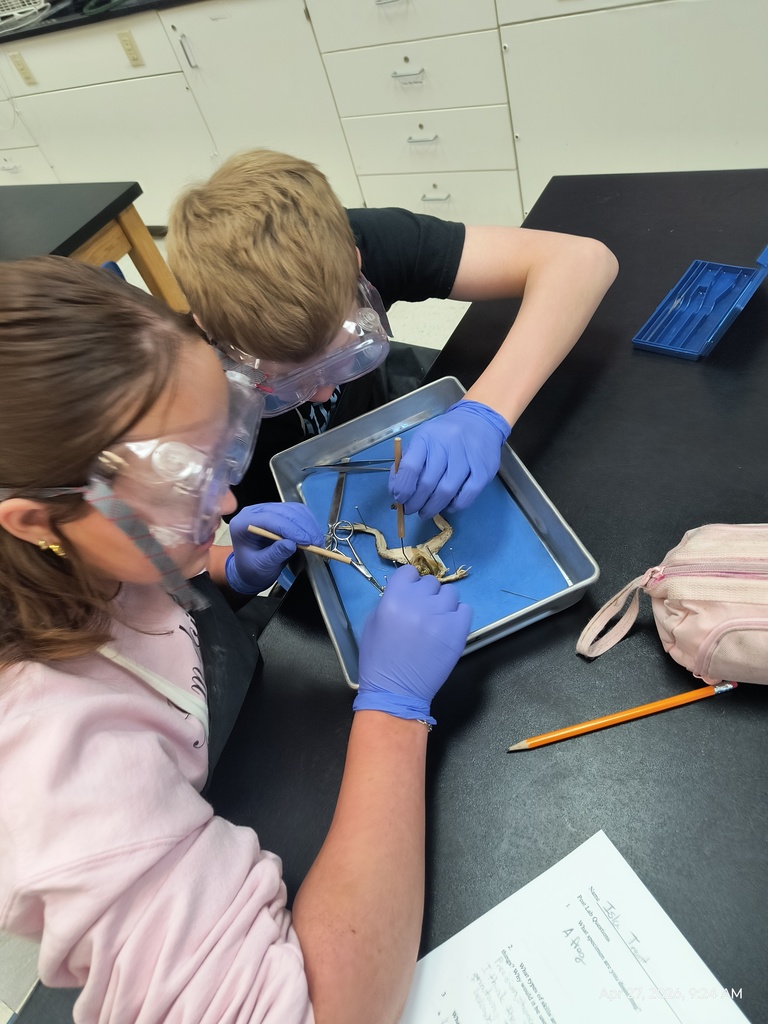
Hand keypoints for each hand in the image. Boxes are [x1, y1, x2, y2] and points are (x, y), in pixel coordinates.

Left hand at [225, 502, 323, 593]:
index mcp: (243, 523)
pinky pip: (298, 512)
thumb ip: (274, 554)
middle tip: (315, 542)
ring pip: (293, 509)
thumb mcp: (261, 566)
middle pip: (283, 511)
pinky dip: (308, 522)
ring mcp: (268, 510)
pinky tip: (313, 534)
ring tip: (316, 540)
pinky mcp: (280, 513)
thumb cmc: (251, 569)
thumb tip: (290, 544)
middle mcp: (255, 512)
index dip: (290, 528)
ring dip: (308, 524)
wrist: (251, 569)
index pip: (269, 519)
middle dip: (302, 526)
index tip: (305, 541)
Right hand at [353, 565, 471, 724]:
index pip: (409, 572)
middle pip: (430, 582)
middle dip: (426, 595)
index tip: (409, 595)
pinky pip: (465, 609)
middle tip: (421, 613)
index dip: (409, 583)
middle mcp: (418, 603)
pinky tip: (447, 628)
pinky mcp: (458, 631)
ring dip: (443, 604)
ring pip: (450, 593)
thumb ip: (390, 601)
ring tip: (436, 621)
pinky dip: (457, 616)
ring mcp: (441, 616)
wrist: (396, 692)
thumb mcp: (373, 623)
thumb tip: (408, 592)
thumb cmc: (379, 660)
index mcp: (393, 599)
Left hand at [388, 400, 509, 517]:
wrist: (479, 420)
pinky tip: (447, 505)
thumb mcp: (423, 439)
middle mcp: (447, 445)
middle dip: (415, 503)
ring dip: (432, 507)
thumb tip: (397, 491)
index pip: (410, 467)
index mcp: (427, 437)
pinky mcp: (484, 470)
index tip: (400, 498)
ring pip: (446, 492)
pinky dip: (454, 506)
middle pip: (427, 483)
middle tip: (411, 510)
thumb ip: (408, 462)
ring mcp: (467, 457)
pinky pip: (466, 496)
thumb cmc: (444, 434)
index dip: (403, 487)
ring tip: (425, 512)